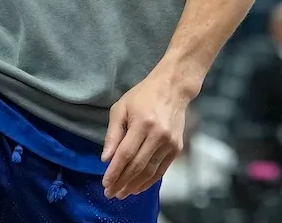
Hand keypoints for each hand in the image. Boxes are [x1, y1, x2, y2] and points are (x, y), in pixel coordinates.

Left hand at [101, 65, 195, 199]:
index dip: (115, 172)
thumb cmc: (143, 96)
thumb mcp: (121, 108)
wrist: (173, 88)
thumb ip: (113, 133)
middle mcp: (158, 135)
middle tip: (110, 194)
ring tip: (122, 193)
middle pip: (137, 166)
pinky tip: (138, 187)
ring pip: (150, 171)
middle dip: (122, 182)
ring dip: (134, 185)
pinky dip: (149, 182)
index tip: (105, 184)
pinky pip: (161, 170)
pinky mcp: (177, 148)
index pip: (125, 154)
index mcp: (142, 123)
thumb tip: (106, 159)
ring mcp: (170, 143)